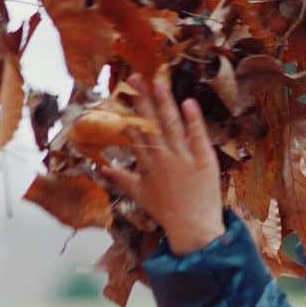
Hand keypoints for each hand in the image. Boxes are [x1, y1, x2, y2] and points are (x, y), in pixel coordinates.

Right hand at [102, 75, 224, 255]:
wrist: (194, 230)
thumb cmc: (167, 213)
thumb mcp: (140, 196)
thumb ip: (121, 179)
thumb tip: (101, 168)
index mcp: (149, 165)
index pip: (136, 133)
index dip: (130, 112)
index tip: (123, 93)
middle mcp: (165, 158)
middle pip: (152, 124)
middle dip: (142, 99)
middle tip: (135, 76)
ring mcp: (185, 159)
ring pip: (173, 126)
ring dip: (165, 103)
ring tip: (158, 82)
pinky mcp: (205, 162)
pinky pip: (199, 137)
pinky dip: (194, 120)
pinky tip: (189, 102)